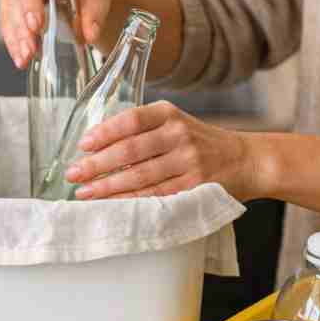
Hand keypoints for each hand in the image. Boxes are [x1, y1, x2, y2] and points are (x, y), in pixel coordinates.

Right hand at [0, 0, 123, 68]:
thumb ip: (95, 13)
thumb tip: (90, 34)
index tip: (36, 25)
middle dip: (20, 26)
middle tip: (30, 49)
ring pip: (8, 12)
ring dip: (15, 37)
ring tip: (25, 58)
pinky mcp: (11, 4)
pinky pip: (8, 23)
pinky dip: (14, 42)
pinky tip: (20, 58)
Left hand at [65, 101, 266, 201]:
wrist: (246, 160)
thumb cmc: (200, 143)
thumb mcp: (175, 123)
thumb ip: (142, 129)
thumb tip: (94, 146)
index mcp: (169, 114)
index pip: (130, 120)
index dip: (104, 133)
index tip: (83, 145)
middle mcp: (179, 134)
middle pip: (130, 150)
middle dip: (96, 164)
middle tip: (73, 174)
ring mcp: (189, 161)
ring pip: (140, 176)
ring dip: (107, 187)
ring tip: (84, 193)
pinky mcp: (195, 187)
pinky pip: (156, 196)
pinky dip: (131, 203)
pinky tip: (112, 206)